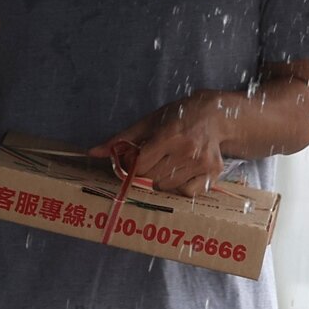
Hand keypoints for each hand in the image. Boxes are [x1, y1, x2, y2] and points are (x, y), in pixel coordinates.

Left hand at [88, 92, 227, 197]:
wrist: (215, 115)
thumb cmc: (178, 116)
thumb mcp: (149, 122)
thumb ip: (121, 139)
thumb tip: (93, 152)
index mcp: (169, 135)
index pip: (140, 165)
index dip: (132, 165)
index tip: (135, 159)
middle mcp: (187, 151)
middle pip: (152, 178)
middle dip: (146, 172)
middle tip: (153, 160)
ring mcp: (202, 164)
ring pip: (168, 187)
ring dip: (162, 179)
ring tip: (169, 163)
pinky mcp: (213, 173)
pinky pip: (187, 192)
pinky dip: (180, 186)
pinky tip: (183, 171)